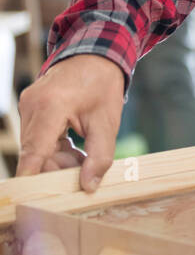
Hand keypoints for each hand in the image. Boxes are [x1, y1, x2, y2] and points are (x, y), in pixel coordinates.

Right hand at [16, 55, 125, 190]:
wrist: (96, 54)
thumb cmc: (103, 85)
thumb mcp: (107, 122)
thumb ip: (99, 157)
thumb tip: (88, 187)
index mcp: (51, 106)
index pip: (34, 151)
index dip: (31, 178)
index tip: (29, 201)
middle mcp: (32, 105)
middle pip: (36, 154)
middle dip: (57, 169)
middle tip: (84, 172)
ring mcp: (28, 106)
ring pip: (36, 149)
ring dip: (57, 159)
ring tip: (83, 155)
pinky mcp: (30, 108)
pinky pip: (36, 139)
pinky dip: (53, 149)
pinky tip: (73, 147)